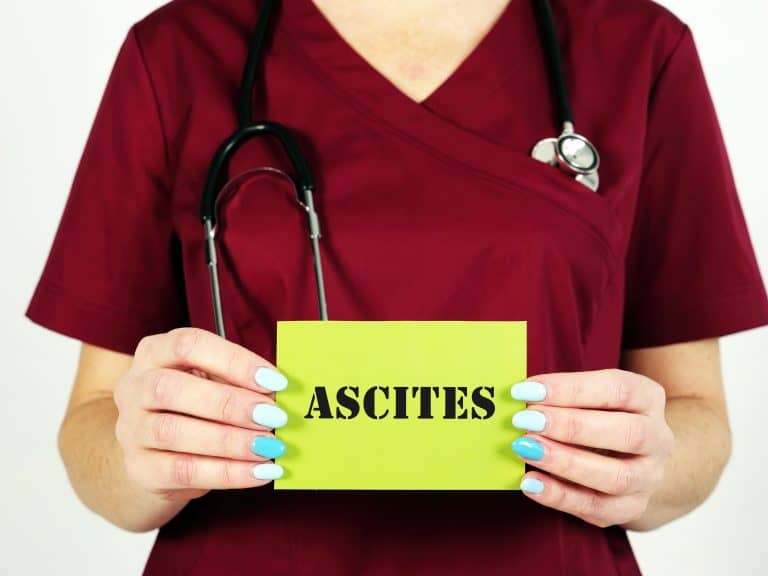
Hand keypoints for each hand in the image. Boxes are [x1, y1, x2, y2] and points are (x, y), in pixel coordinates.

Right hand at [114, 327, 289, 502]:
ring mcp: (131, 429)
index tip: (275, 380)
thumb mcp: (210, 382)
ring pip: (174, 432)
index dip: (234, 361)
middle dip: (229, 403)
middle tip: (273, 416)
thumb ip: (239, 381)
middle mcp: (134, 387)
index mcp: (154, 352)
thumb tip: (283, 391)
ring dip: (230, 441)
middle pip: (171, 388)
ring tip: (269, 446)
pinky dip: (229, 473)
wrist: (152, 454)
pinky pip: (184, 471)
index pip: (188, 345)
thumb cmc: (192, 406)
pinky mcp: (139, 468)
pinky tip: (261, 471)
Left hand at [509, 369, 674, 527]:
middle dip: (570, 426)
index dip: (571, 388)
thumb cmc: (600, 414)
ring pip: (616, 476)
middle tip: (524, 420)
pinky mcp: (632, 507)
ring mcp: (649, 477)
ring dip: (565, 463)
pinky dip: (560, 497)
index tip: (526, 389)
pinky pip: (599, 508)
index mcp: (648, 398)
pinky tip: (531, 483)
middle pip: (626, 433)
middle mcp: (657, 438)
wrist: (633, 455)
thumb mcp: (590, 395)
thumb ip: (561, 394)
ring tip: (525, 449)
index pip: (618, 389)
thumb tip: (519, 395)